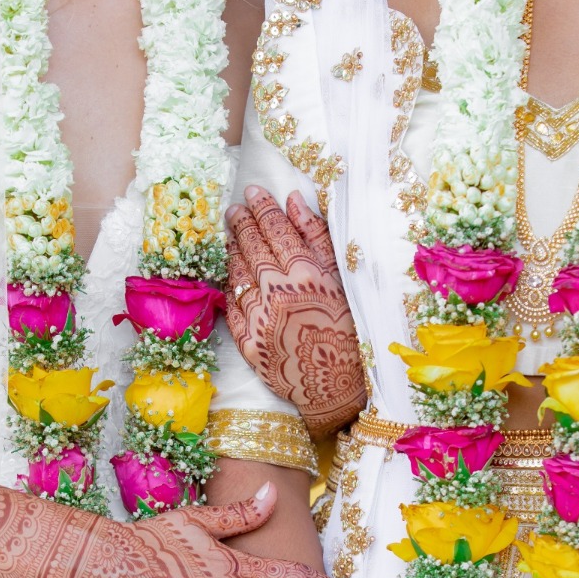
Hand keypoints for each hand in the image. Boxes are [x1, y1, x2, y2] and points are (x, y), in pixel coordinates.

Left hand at [224, 186, 365, 437]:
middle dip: (242, 223)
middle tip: (235, 208)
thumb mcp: (342, 280)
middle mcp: (278, 294)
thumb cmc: (347, 330)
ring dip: (233, 250)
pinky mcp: (248, 343)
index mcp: (306, 276)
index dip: (263, 208)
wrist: (336, 385)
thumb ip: (317, 238)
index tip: (253, 192)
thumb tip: (293, 201)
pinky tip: (232, 273)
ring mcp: (259, 319)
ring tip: (231, 234)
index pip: (277, 231)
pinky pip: (233, 306)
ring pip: (238, 274)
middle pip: (253, 248)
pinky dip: (231, 286)